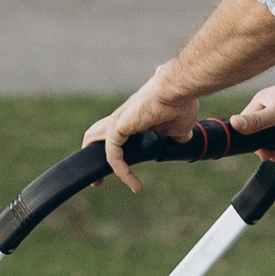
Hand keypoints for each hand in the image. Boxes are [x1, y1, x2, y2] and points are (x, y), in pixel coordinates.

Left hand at [83, 57, 202, 192]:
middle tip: (97, 179)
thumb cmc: (180, 104)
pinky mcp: (117, 127)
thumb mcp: (179, 127)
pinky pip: (112, 155)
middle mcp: (122, 118)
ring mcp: (117, 121)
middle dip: (91, 155)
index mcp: (134, 118)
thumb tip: (183, 138)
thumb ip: (176, 134)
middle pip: (96, 136)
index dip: (116, 152)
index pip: (115, 136)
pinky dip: (121, 170)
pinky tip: (132, 183)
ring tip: (98, 183)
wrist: (177, 92)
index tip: (124, 170)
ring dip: (96, 163)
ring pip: (94, 142)